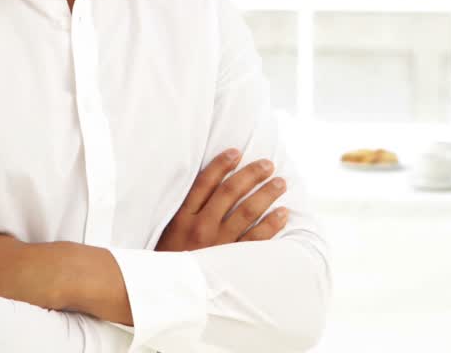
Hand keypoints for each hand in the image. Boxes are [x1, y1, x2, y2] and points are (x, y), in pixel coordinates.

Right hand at [156, 148, 289, 251]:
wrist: (167, 298)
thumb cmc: (167, 264)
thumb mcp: (167, 235)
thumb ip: (184, 214)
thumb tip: (206, 190)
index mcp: (182, 218)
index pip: (204, 183)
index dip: (221, 164)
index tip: (236, 152)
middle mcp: (201, 228)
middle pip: (229, 192)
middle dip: (251, 174)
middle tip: (267, 165)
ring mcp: (218, 245)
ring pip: (247, 211)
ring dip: (266, 194)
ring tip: (280, 183)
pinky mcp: (231, 263)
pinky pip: (256, 239)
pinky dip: (271, 224)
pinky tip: (283, 213)